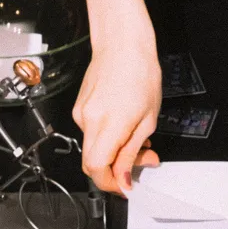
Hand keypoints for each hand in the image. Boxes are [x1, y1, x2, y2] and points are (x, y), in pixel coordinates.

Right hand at [75, 0, 160, 193]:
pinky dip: (109, 136)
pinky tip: (126, 124)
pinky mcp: (80, 107)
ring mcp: (81, 113)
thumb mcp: (147, 119)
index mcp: (107, 124)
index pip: (96, 169)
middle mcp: (88, 120)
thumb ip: (133, 151)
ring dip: (115, 151)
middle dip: (116, 170)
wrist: (123, 43)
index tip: (126, 185)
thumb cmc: (140, 72)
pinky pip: (92, 132)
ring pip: (94, 147)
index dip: (110, 183)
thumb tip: (123, 178)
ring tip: (139, 138)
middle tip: (143, 160)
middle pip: (92, 162)